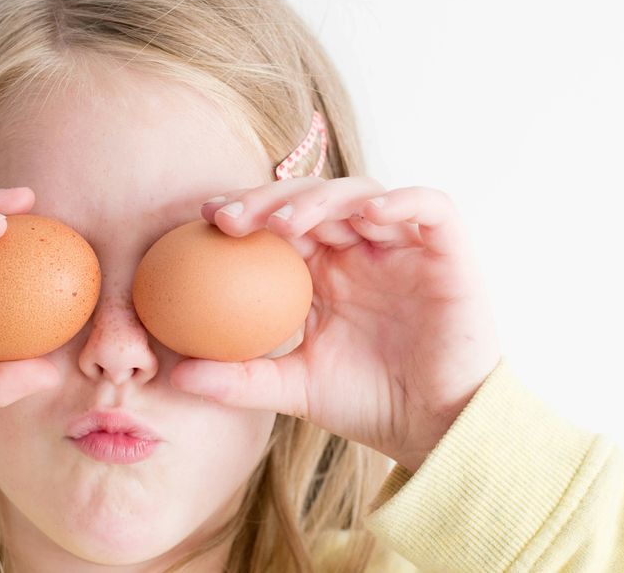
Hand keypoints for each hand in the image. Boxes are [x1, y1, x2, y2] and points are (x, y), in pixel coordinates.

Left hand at [170, 176, 501, 472]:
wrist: (436, 429)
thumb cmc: (368, 405)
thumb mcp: (293, 389)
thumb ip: (239, 379)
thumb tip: (174, 376)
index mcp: (324, 270)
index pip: (280, 222)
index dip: (245, 210)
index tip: (204, 219)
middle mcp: (361, 248)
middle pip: (313, 198)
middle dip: (269, 199)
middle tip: (231, 218)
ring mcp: (404, 245)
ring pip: (362, 194)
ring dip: (321, 199)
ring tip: (286, 223)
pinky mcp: (448, 250)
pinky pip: (430, 207)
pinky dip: (402, 201)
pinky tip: (367, 216)